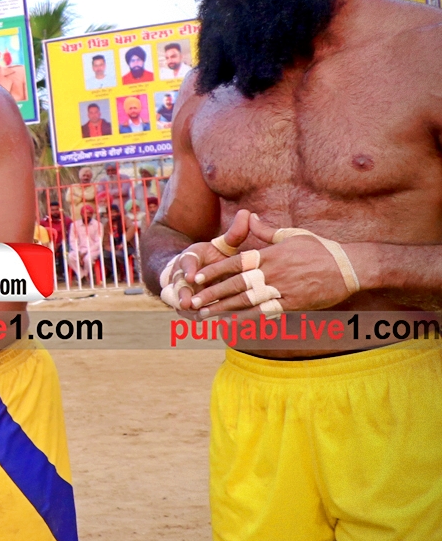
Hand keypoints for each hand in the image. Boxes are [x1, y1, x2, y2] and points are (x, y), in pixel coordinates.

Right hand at [159, 209, 270, 310]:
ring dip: (187, 309)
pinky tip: (207, 322)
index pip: (185, 262)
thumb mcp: (222, 246)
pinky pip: (189, 314)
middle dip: (181, 294)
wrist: (195, 274)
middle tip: (186, 302)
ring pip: (180, 302)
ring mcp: (180, 292)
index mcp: (188, 258)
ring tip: (194, 315)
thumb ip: (234, 234)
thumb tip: (247, 214)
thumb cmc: (212, 258)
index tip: (191, 276)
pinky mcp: (185, 307)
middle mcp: (180, 276)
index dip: (187, 270)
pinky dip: (196, 318)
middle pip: (177, 286)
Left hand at [190, 213, 355, 314]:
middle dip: (212, 293)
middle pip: (236, 284)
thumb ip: (266, 231)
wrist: (350, 267)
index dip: (214, 270)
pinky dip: (248, 319)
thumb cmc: (320, 249)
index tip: (196, 277)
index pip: (235, 263)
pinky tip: (231, 324)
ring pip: (247, 300)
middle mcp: (273, 272)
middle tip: (192, 301)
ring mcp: (283, 289)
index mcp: (270, 254)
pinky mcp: (293, 303)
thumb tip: (250, 216)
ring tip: (204, 314)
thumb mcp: (292, 235)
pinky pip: (266, 312)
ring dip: (224, 308)